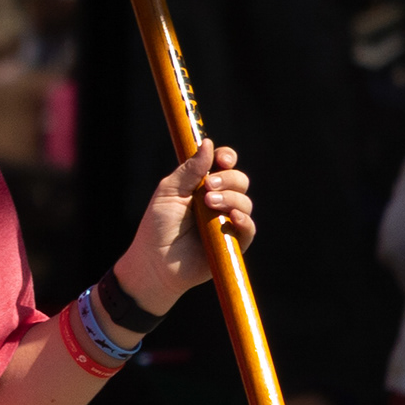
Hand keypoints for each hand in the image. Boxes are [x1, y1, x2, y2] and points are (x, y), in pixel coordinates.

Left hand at [116, 144, 254, 310]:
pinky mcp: (233, 243)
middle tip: (209, 187)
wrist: (155, 262)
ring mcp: (226, 221)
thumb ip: (189, 169)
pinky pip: (249, 228)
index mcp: (202, 185)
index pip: (224, 165)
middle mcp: (218, 201)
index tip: (223, 159)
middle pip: (240, 180)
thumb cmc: (158, 226)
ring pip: (245, 202)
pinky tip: (232, 217)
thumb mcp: (169, 192)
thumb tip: (207, 142)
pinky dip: (244, 220)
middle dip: (228, 179)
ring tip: (210, 204)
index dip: (227, 158)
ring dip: (231, 198)